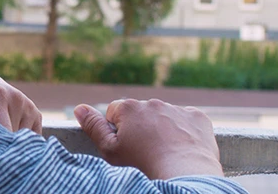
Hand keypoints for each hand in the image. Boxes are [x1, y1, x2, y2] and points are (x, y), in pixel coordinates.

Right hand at [74, 99, 222, 179]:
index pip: (115, 112)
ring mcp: (177, 109)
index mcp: (129, 107)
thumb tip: (79, 108)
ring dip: (162, 129)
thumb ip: (93, 127)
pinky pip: (187, 121)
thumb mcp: (110, 150)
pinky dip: (184, 132)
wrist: (184, 175)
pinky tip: (182, 149)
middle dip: (140, 128)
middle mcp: (153, 102)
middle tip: (145, 152)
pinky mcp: (198, 118)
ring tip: (165, 153)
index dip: (117, 130)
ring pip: (164, 117)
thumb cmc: (142, 165)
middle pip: (140, 113)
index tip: (126, 146)